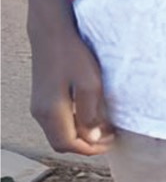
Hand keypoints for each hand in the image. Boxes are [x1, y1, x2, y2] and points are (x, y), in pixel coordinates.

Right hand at [30, 27, 113, 155]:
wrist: (52, 33)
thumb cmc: (73, 54)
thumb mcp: (89, 83)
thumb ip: (90, 113)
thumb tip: (93, 138)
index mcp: (51, 112)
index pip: (68, 144)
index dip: (90, 148)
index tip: (110, 141)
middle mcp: (40, 113)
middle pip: (61, 143)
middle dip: (85, 145)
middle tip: (108, 138)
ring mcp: (38, 106)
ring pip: (58, 134)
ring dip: (79, 136)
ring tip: (101, 128)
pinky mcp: (41, 98)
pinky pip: (56, 122)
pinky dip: (72, 125)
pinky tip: (87, 116)